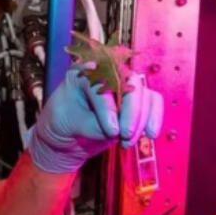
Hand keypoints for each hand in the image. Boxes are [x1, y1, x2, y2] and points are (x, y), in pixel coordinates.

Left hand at [25, 68, 164, 173]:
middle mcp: (106, 73)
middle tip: (125, 135)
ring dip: (142, 119)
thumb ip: (91, 125)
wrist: (65, 137)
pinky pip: (153, 102)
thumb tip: (116, 130)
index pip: (101, 85)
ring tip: (126, 142)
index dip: (108, 109)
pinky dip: (154, 117)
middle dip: (131, 111)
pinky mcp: (135, 100)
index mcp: (83, 72)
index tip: (111, 131)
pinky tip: (150, 134)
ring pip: (144, 94)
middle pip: (129, 83)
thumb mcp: (67, 123)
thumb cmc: (60, 124)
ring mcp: (123, 86)